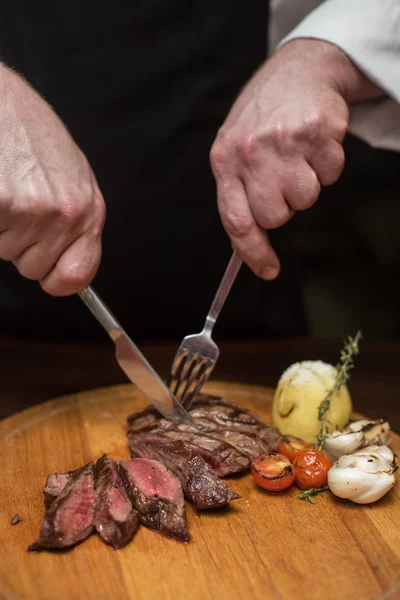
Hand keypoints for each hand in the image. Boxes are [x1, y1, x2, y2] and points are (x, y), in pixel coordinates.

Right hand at [0, 65, 105, 294]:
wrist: (0, 97)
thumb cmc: (27, 130)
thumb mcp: (69, 175)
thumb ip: (74, 221)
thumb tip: (69, 270)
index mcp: (88, 209)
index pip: (78, 275)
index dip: (54, 277)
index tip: (45, 270)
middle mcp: (66, 212)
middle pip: (32, 267)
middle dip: (19, 242)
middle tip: (15, 199)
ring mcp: (32, 209)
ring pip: (4, 252)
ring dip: (0, 226)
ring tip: (3, 184)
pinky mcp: (1, 203)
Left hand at [210, 39, 377, 279]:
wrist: (297, 70)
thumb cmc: (263, 117)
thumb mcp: (234, 149)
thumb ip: (237, 193)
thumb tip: (244, 244)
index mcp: (224, 160)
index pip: (236, 220)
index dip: (253, 252)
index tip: (267, 270)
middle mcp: (251, 151)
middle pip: (276, 216)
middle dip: (284, 206)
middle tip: (283, 179)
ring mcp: (285, 140)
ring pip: (306, 199)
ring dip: (307, 184)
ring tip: (298, 156)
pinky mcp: (318, 132)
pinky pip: (331, 175)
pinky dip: (327, 165)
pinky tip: (314, 144)